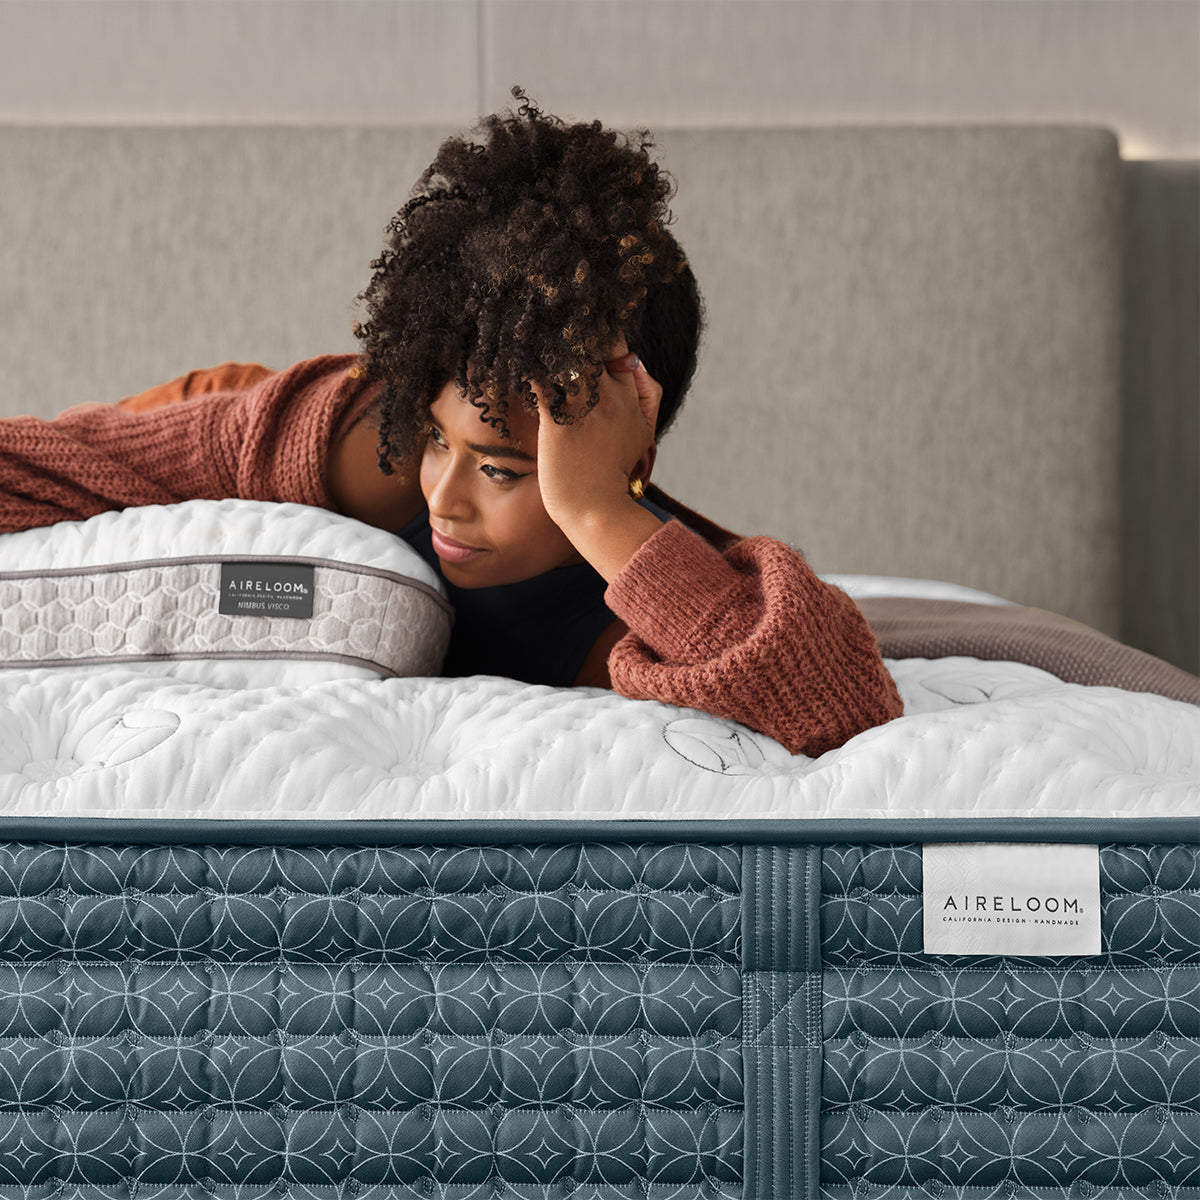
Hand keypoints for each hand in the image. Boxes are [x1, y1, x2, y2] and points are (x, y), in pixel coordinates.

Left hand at [533, 344, 660, 533]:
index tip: (574, 338)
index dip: (595, 335)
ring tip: (524, 344)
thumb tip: (635, 361)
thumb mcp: (644, 435)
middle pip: (591, 340)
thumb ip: (645, 397)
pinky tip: (512, 367)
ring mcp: (584, 406)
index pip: (616, 344)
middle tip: (543, 331)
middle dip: (567, 334)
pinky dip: (525, 369)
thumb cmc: (613, 475)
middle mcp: (610, 394)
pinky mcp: (557, 419)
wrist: (598, 510)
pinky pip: (539, 379)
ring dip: (543, 347)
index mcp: (630, 396)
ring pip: (565, 354)